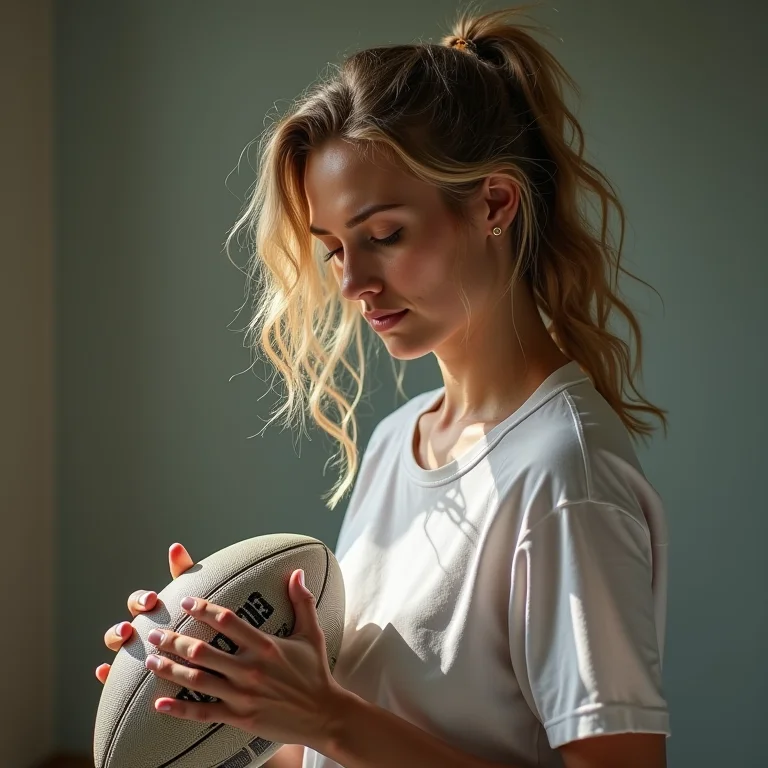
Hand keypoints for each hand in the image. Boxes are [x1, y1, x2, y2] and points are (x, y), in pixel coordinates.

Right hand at [95, 543, 194, 683]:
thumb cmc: (198, 620)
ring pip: (115, 652)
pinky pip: (113, 680)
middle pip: (120, 629)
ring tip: (123, 648)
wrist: (209, 657)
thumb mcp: (194, 599)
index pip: (139, 603)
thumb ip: (185, 575)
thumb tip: (176, 547)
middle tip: (130, 628)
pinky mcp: (133, 680)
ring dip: (114, 647)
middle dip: (120, 628)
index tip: (152, 600)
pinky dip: (105, 675)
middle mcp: (139, 633)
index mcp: (152, 614)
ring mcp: (134, 656)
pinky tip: (103, 672)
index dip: (141, 600)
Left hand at [142, 568, 345, 750]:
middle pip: (203, 652)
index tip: (186, 601)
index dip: (205, 609)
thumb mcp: (311, 634)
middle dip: (174, 640)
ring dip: (170, 670)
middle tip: (154, 632)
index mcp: (266, 647)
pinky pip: (203, 713)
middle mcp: (251, 670)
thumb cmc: (315, 672)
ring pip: (197, 681)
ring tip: (149, 660)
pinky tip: (159, 703)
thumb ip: (302, 602)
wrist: (324, 715)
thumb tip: (297, 572)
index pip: (229, 622)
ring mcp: (243, 695)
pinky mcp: (240, 718)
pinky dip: (179, 709)